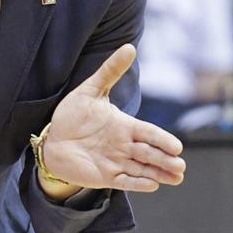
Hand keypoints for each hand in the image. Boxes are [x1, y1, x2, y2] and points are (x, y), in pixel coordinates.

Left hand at [42, 44, 185, 192]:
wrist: (52, 139)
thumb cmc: (72, 114)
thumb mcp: (90, 89)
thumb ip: (110, 71)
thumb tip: (129, 47)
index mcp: (125, 125)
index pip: (149, 133)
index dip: (162, 139)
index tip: (177, 146)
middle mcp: (124, 145)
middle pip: (150, 153)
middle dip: (165, 160)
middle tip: (181, 165)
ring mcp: (116, 162)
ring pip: (143, 168)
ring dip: (159, 173)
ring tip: (176, 177)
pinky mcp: (106, 177)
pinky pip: (125, 181)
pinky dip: (138, 184)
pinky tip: (152, 185)